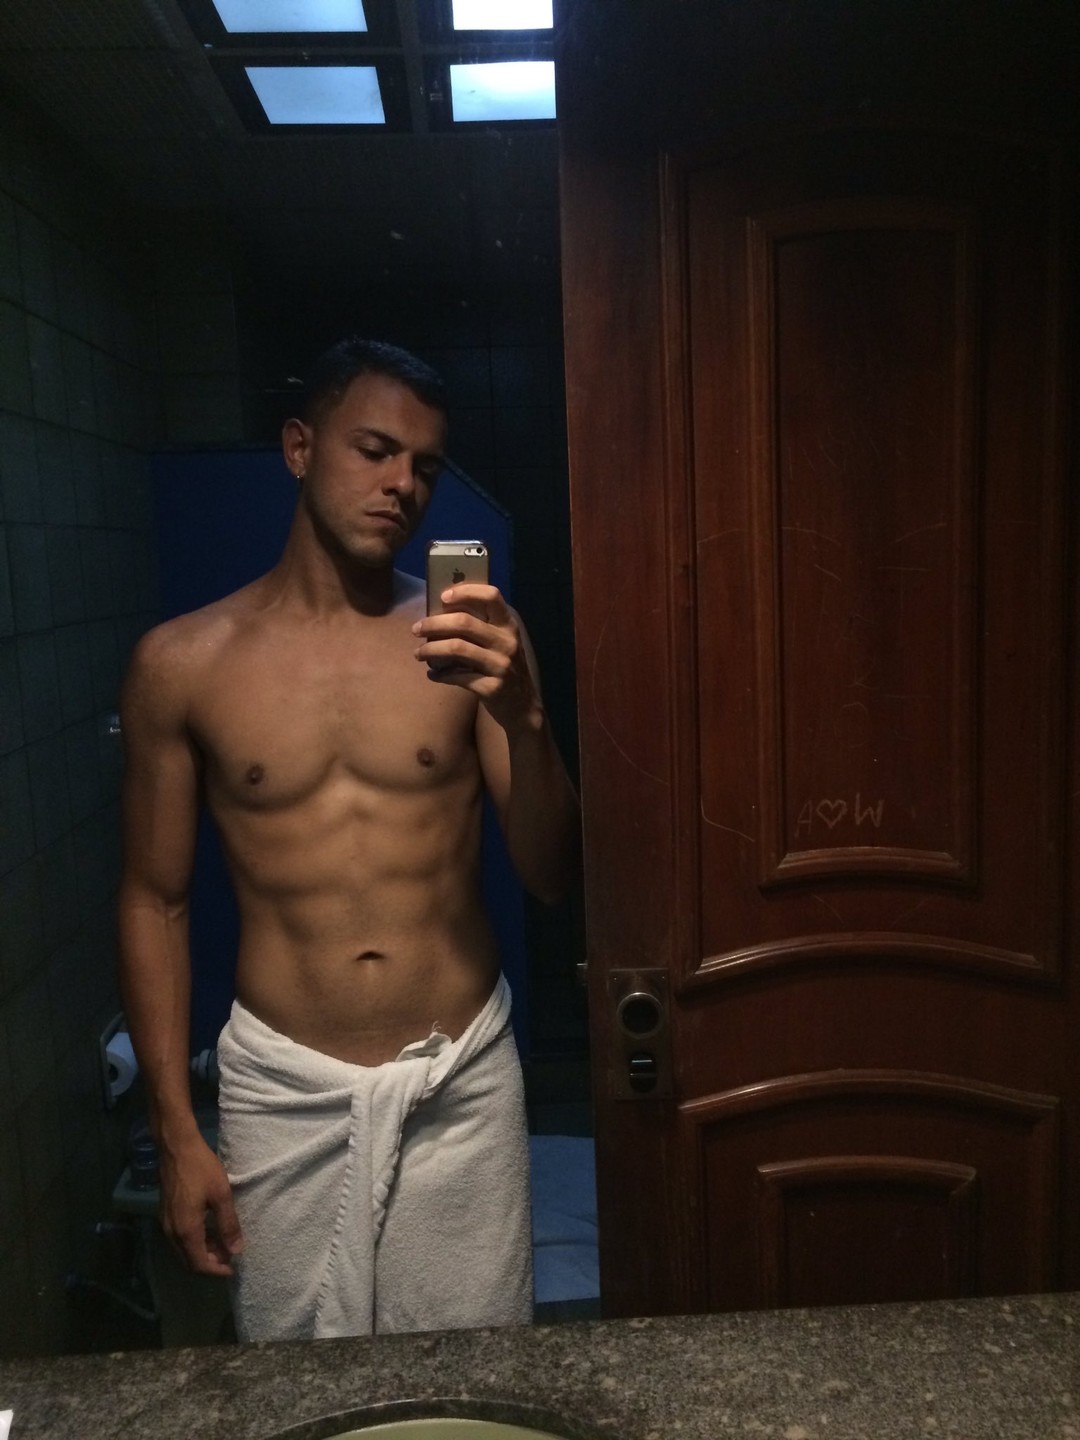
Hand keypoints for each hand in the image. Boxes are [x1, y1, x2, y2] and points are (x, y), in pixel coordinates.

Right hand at [159, 1134, 242, 1276]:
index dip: (216, 1270)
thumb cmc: (201, 1168)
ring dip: (202, 1252)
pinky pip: (179, 1238)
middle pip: (189, 1261)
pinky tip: (208, 1230)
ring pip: (183, 1250)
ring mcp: (165, 1223)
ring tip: (223, 1243)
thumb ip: (228, 1224)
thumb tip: (237, 1250)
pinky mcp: (165, 1214)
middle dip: (209, 1263)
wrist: (176, 1147)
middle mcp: (172, 1232)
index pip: (199, 1264)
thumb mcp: (221, 1195)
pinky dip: (194, 1241)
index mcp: (186, 1231)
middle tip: (230, 1255)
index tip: (233, 1268)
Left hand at [412, 583, 541, 732]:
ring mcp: (501, 665)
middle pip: (464, 623)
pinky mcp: (492, 687)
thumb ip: (481, 628)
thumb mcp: (501, 643)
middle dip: (434, 624)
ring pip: (456, 648)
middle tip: (416, 629)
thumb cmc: (504, 668)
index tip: (442, 597)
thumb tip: (440, 613)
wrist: (523, 706)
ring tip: (418, 654)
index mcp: (508, 625)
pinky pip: (457, 676)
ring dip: (430, 650)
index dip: (466, 592)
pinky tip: (432, 675)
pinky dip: (440, 675)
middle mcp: (507, 642)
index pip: (491, 596)